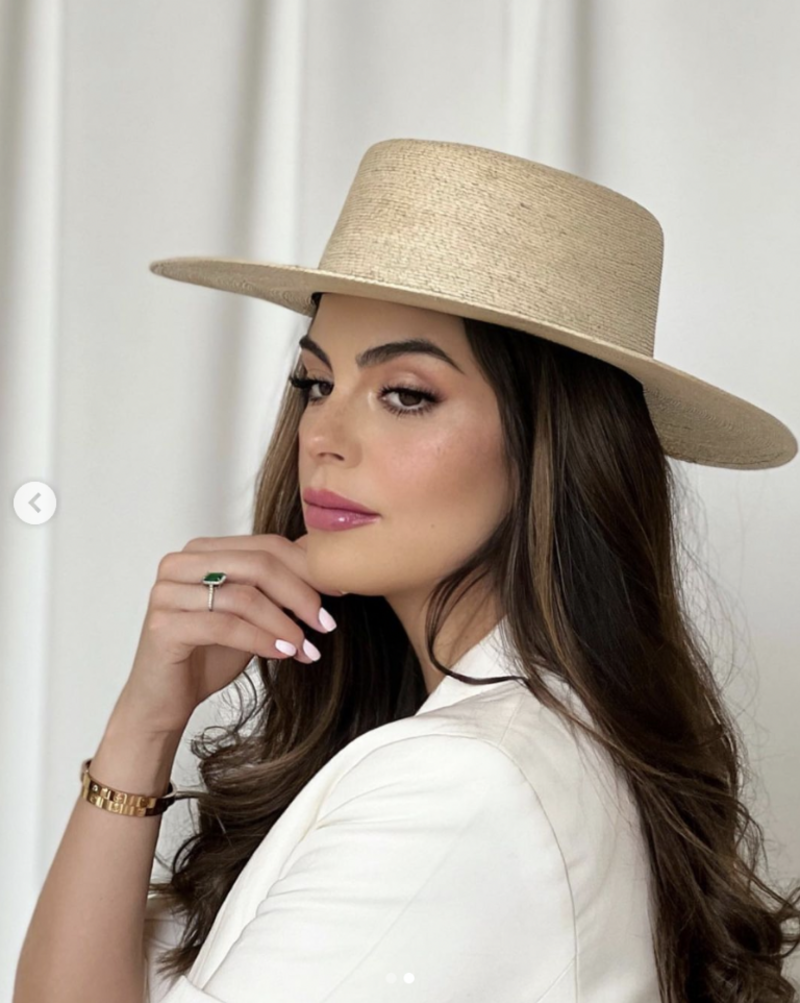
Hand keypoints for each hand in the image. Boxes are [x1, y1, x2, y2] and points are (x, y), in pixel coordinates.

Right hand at [113, 533, 343, 735]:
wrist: (164, 701)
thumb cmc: (208, 655)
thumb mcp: (251, 615)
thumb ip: (276, 590)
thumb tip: (328, 571)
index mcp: (202, 551)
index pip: (266, 546)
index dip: (307, 568)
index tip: (338, 593)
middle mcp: (180, 563)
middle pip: (258, 565)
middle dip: (300, 594)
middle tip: (326, 623)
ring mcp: (167, 592)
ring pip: (245, 596)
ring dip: (284, 623)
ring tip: (306, 646)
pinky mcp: (163, 624)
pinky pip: (225, 626)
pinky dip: (261, 639)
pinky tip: (284, 653)